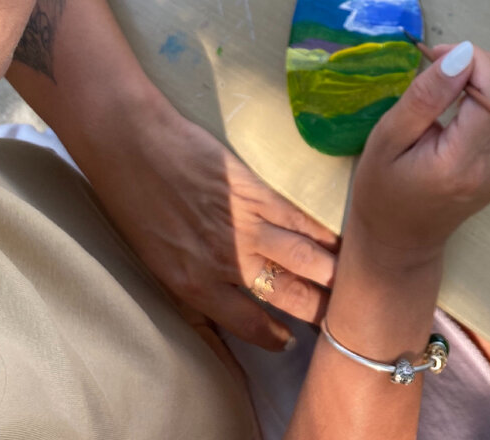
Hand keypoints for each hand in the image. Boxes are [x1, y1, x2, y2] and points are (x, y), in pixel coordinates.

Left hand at [81, 95, 337, 349]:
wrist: (133, 149)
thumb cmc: (136, 207)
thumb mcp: (156, 264)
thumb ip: (192, 291)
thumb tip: (219, 319)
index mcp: (196, 286)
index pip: (251, 323)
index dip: (279, 335)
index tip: (296, 341)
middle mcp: (227, 262)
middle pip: (287, 292)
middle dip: (320, 308)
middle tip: (345, 317)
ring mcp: (246, 225)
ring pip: (302, 257)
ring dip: (332, 272)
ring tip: (356, 282)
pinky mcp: (256, 190)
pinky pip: (297, 219)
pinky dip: (322, 233)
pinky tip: (340, 241)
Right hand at [349, 42, 489, 267]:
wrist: (405, 234)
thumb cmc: (386, 185)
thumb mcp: (388, 137)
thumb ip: (425, 95)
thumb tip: (461, 55)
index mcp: (466, 161)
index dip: (471, 57)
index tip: (438, 55)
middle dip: (482, 61)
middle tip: (446, 71)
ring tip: (470, 86)